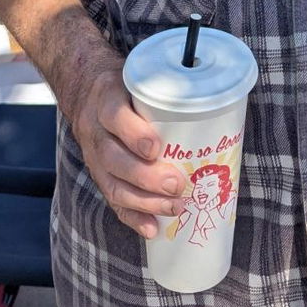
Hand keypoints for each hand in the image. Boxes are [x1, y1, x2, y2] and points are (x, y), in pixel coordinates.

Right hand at [63, 59, 188, 238]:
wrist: (89, 94)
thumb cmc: (128, 88)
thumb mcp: (141, 77)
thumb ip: (168, 87)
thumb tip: (217, 100)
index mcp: (106, 100)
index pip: (115, 116)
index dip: (134, 134)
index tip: (156, 148)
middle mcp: (96, 131)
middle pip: (114, 158)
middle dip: (146, 177)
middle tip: (177, 184)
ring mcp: (94, 157)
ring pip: (113, 184)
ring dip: (144, 202)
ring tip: (174, 207)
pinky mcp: (100, 176)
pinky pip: (112, 200)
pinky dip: (133, 217)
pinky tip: (152, 229)